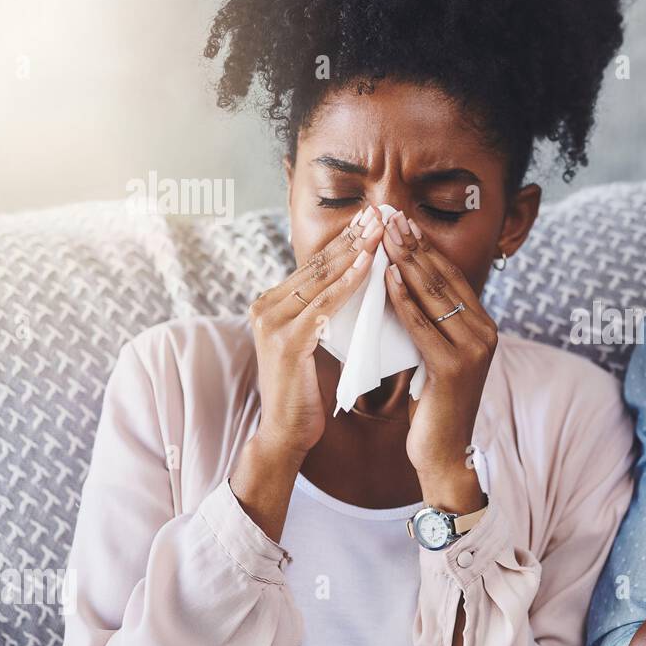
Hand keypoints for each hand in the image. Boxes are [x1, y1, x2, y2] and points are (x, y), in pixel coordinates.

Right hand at [248, 207, 384, 460]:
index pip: (314, 265)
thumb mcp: (315, 342)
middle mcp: (265, 306)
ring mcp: (272, 322)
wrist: (286, 433)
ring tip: (380, 230)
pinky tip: (368, 266)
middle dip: (351, 238)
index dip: (344, 241)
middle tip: (380, 212)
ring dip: (354, 252)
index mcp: (272, 304)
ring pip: (321, 279)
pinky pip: (324, 305)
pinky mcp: (286, 341)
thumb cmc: (307, 391)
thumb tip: (354, 283)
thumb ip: (324, 313)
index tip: (372, 220)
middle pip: (317, 264)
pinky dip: (347, 284)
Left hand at [381, 208, 497, 513]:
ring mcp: (472, 349)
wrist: (443, 452)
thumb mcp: (435, 354)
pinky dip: (404, 300)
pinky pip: (423, 325)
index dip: (426, 247)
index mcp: (482, 326)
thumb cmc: (433, 404)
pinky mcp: (453, 367)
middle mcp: (484, 332)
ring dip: (407, 263)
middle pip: (445, 279)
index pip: (452, 276)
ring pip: (435, 297)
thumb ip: (429, 323)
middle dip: (415, 245)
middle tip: (391, 215)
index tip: (401, 221)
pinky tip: (387, 278)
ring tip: (385, 236)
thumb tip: (403, 283)